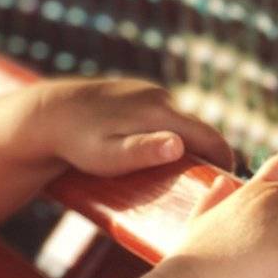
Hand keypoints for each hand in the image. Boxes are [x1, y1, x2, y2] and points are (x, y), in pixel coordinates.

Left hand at [41, 76, 234, 177]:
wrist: (47, 114)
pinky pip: (161, 115)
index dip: (224, 160)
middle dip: (207, 154)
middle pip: (198, 128)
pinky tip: (154, 152)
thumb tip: (178, 145)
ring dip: (186, 143)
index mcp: (160, 112)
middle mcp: (159, 96)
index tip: (230, 183)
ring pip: (179, 122)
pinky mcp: (134, 92)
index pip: (210, 136)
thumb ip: (143, 152)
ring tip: (181, 173)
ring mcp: (147, 91)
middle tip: (208, 185)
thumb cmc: (77, 142)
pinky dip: (167, 133)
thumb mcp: (108, 156)